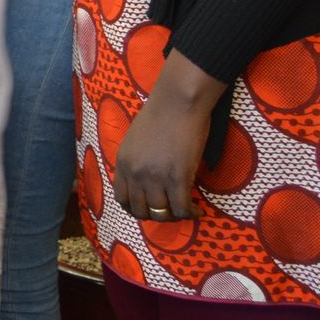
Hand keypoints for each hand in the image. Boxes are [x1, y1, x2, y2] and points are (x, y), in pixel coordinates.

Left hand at [114, 98, 211, 223]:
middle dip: (156, 216)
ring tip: (186, 210)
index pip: (122, 199)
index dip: (136, 210)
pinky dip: (190, 213)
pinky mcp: (177, 177)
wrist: (177, 102)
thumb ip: (136, 162)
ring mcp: (155, 176)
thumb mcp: (135, 141)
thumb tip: (145, 181)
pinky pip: (181, 208)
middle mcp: (135, 173)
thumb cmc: (160, 116)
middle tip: (170, 212)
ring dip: (175, 216)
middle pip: (141, 211)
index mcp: (122, 162)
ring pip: (162, 213)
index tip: (150, 209)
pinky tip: (197, 210)